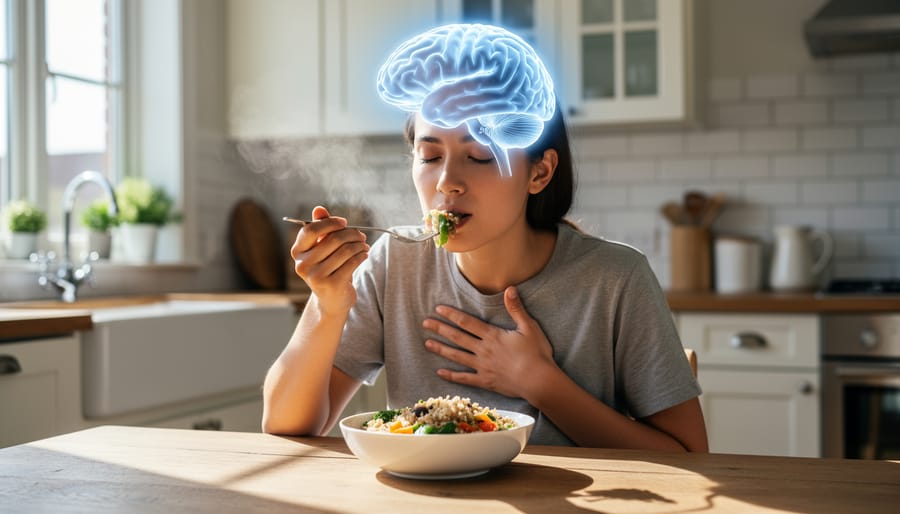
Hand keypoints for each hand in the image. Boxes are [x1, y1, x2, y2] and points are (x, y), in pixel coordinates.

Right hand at [290, 206, 368, 313]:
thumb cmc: (327, 268)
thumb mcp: (322, 248)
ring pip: (345, 250)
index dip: (329, 223)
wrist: (331, 300)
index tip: (344, 223)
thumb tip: (319, 209)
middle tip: (361, 235)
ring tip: (365, 245)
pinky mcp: (331, 284)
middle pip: (333, 239)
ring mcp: (315, 276)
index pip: (310, 230)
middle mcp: (302, 264)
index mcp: (297, 252)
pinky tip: (364, 254)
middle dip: (351, 234)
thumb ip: (320, 228)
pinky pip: (352, 262)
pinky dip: (361, 256)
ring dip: (359, 245)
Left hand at [422, 286, 556, 398]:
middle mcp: (483, 350)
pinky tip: (440, 372)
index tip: (438, 309)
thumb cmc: (536, 353)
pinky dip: (451, 376)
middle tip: (425, 323)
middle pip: (457, 337)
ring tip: (427, 344)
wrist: (539, 381)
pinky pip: (464, 378)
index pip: (467, 322)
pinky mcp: (485, 381)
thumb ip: (516, 308)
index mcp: (492, 335)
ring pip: (457, 356)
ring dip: (441, 349)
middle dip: (440, 329)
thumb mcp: (529, 327)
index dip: (451, 314)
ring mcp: (482, 367)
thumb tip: (509, 288)